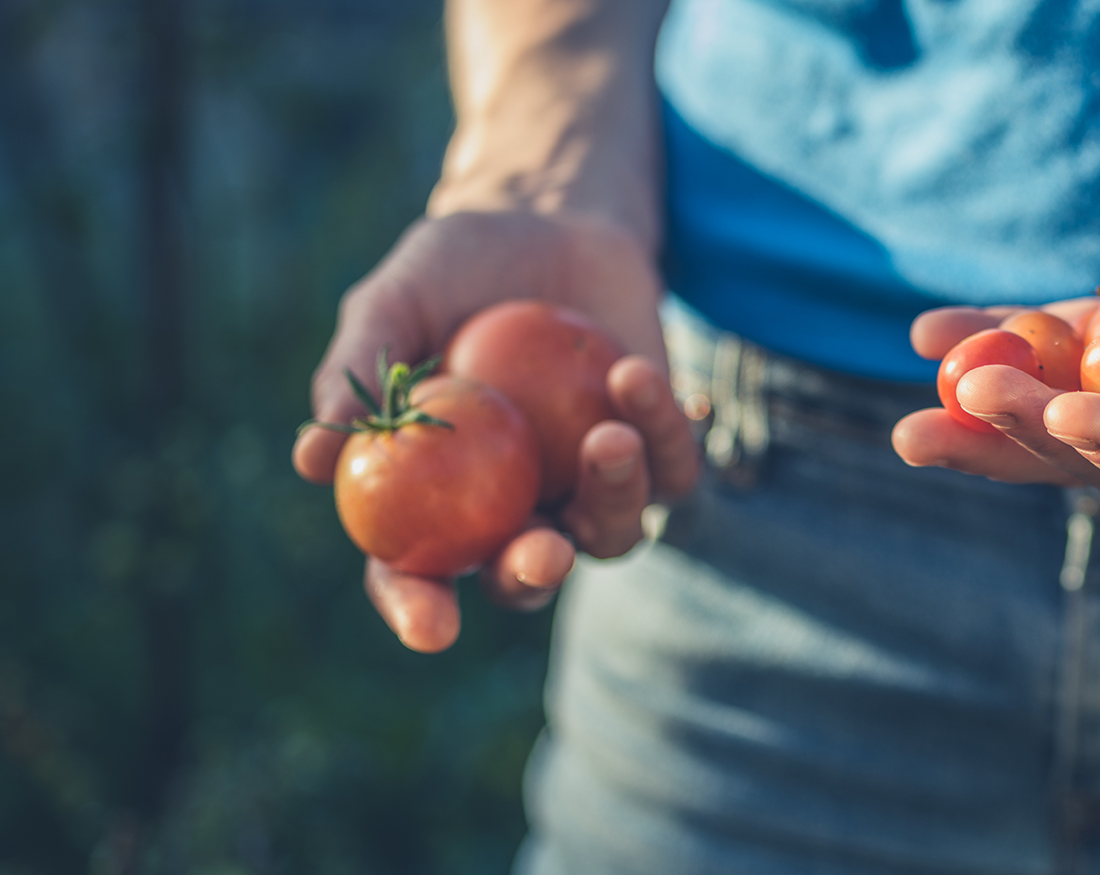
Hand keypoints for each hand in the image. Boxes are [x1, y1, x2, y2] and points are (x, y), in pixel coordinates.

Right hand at [292, 210, 699, 651]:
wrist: (547, 220)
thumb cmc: (454, 269)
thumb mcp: (394, 304)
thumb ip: (357, 376)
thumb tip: (312, 461)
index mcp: (435, 498)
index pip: (416, 575)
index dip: (419, 610)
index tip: (431, 629)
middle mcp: (515, 508)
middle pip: (526, 576)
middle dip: (533, 577)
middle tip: (542, 551)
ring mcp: (589, 485)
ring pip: (613, 534)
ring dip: (614, 497)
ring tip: (609, 435)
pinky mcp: (657, 448)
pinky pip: (669, 465)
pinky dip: (659, 428)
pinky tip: (635, 375)